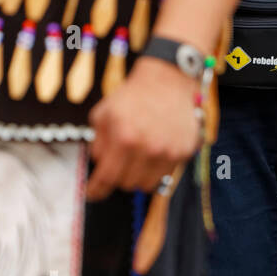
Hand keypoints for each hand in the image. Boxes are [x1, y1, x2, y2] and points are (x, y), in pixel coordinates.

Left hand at [87, 57, 201, 200]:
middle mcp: (147, 148)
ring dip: (139, 176)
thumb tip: (99, 165)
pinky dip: (157, 168)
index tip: (93, 194)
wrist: (169, 81)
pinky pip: (166, 174)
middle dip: (119, 176)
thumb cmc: (134, 95)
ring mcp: (168, 152)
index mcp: (123, 137)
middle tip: (120, 163)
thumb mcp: (104, 112)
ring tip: (139, 158)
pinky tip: (156, 149)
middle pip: (127, 185)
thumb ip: (98, 141)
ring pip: (147, 185)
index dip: (97, 189)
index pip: (107, 176)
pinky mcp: (183, 153)